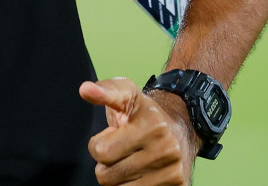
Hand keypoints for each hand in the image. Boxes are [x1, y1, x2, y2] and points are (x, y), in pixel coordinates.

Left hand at [79, 77, 196, 185]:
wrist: (183, 128)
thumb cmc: (147, 113)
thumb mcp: (127, 94)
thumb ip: (104, 91)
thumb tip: (85, 89)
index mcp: (152, 126)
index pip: (101, 151)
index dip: (99, 143)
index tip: (112, 135)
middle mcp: (166, 150)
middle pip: (106, 176)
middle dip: (107, 163)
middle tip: (121, 150)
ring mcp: (173, 173)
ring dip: (119, 178)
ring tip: (131, 160)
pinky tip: (142, 173)